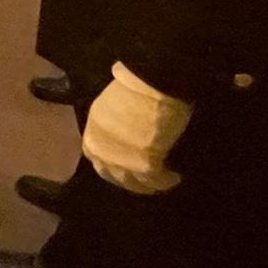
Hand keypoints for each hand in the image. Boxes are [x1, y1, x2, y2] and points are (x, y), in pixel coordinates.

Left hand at [83, 64, 192, 194]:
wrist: (154, 83)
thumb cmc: (136, 86)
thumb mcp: (111, 105)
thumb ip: (111, 125)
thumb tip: (122, 134)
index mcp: (93, 129)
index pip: (96, 158)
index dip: (112, 165)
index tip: (127, 168)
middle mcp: (101, 146)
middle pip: (112, 174)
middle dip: (129, 179)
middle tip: (146, 181)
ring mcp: (121, 157)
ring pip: (133, 182)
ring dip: (148, 184)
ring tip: (163, 180)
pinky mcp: (143, 163)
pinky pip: (154, 181)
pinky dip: (165, 181)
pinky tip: (174, 177)